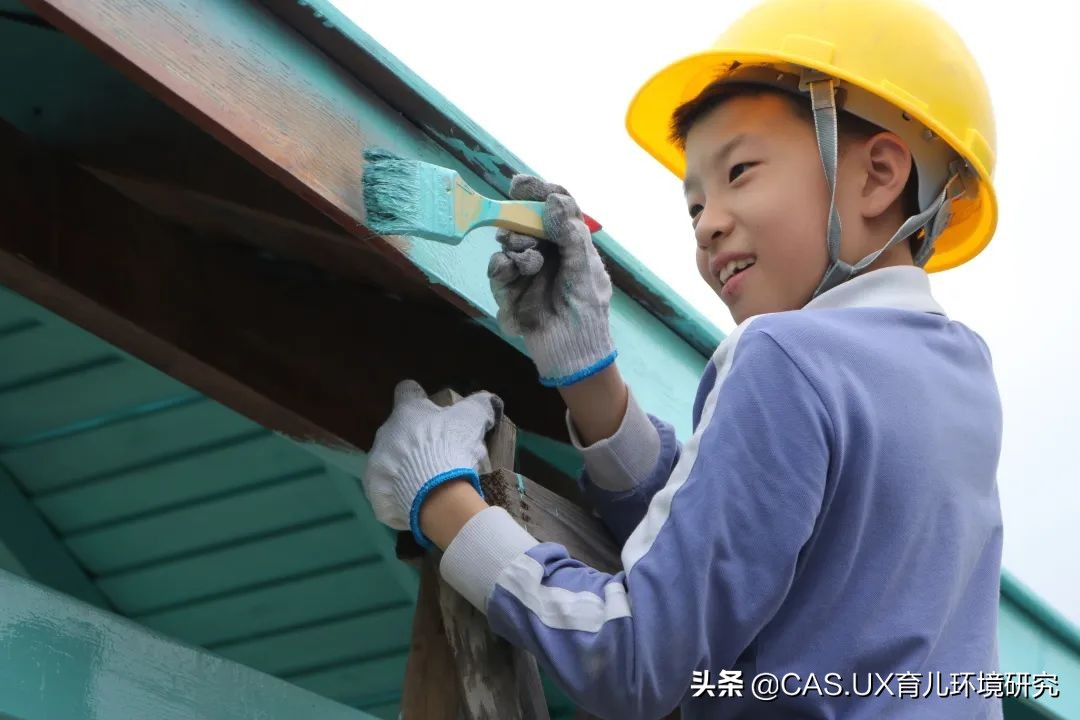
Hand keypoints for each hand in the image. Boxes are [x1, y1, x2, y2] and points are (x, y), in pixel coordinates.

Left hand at [363, 379, 502, 548]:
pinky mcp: (375, 491)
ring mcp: (376, 463)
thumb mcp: (472, 418)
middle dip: (416, 437)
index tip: (429, 405)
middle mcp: (385, 433)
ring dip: (406, 465)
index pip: (407, 391)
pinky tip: (419, 498)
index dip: (418, 396)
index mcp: (406, 411)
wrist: (433, 493)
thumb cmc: (450, 446)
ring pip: (390, 459)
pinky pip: (388, 489)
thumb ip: (480, 405)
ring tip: (429, 479)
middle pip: (399, 429)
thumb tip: (488, 400)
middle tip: (439, 451)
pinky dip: (401, 492)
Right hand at [487, 175, 615, 386]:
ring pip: (509, 242)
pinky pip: (497, 268)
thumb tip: (554, 199)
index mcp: (569, 243)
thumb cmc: (587, 311)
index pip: (553, 209)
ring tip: (528, 257)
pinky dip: (502, 265)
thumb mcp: (584, 269)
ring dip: (515, 243)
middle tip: (517, 221)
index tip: (521, 184)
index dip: (539, 193)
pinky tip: (511, 269)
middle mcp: (547, 251)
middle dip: (519, 217)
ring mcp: (526, 270)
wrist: (572, 351)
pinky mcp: (509, 289)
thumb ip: (570, 235)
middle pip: (526, 221)